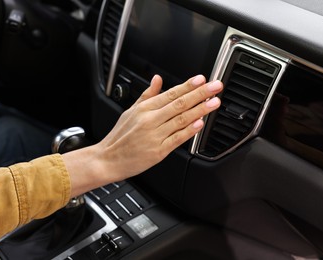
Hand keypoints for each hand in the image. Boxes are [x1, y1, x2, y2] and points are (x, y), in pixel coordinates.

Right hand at [97, 74, 222, 179]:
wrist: (108, 159)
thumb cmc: (119, 137)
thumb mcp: (130, 111)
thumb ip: (147, 95)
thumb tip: (157, 79)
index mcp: (144, 109)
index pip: (170, 93)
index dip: (188, 86)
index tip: (202, 79)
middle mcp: (150, 120)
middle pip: (179, 104)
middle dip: (200, 94)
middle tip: (215, 87)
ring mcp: (154, 136)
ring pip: (181, 119)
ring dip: (200, 110)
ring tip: (214, 103)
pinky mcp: (158, 152)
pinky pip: (176, 139)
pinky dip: (188, 131)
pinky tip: (199, 124)